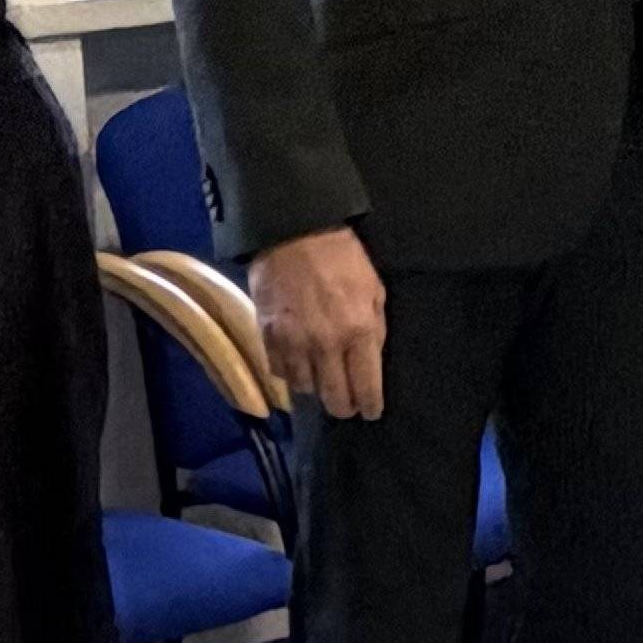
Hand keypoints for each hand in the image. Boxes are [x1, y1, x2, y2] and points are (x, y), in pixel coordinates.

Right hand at [251, 225, 388, 422]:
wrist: (294, 232)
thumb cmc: (341, 257)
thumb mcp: (374, 289)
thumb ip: (375, 329)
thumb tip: (372, 362)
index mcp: (359, 332)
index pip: (366, 388)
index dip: (370, 406)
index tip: (370, 411)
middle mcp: (326, 344)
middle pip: (334, 398)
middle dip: (344, 406)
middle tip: (347, 404)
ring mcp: (294, 342)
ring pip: (305, 389)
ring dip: (315, 387)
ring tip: (321, 378)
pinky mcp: (267, 336)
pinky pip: (280, 370)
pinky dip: (290, 372)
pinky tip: (298, 363)